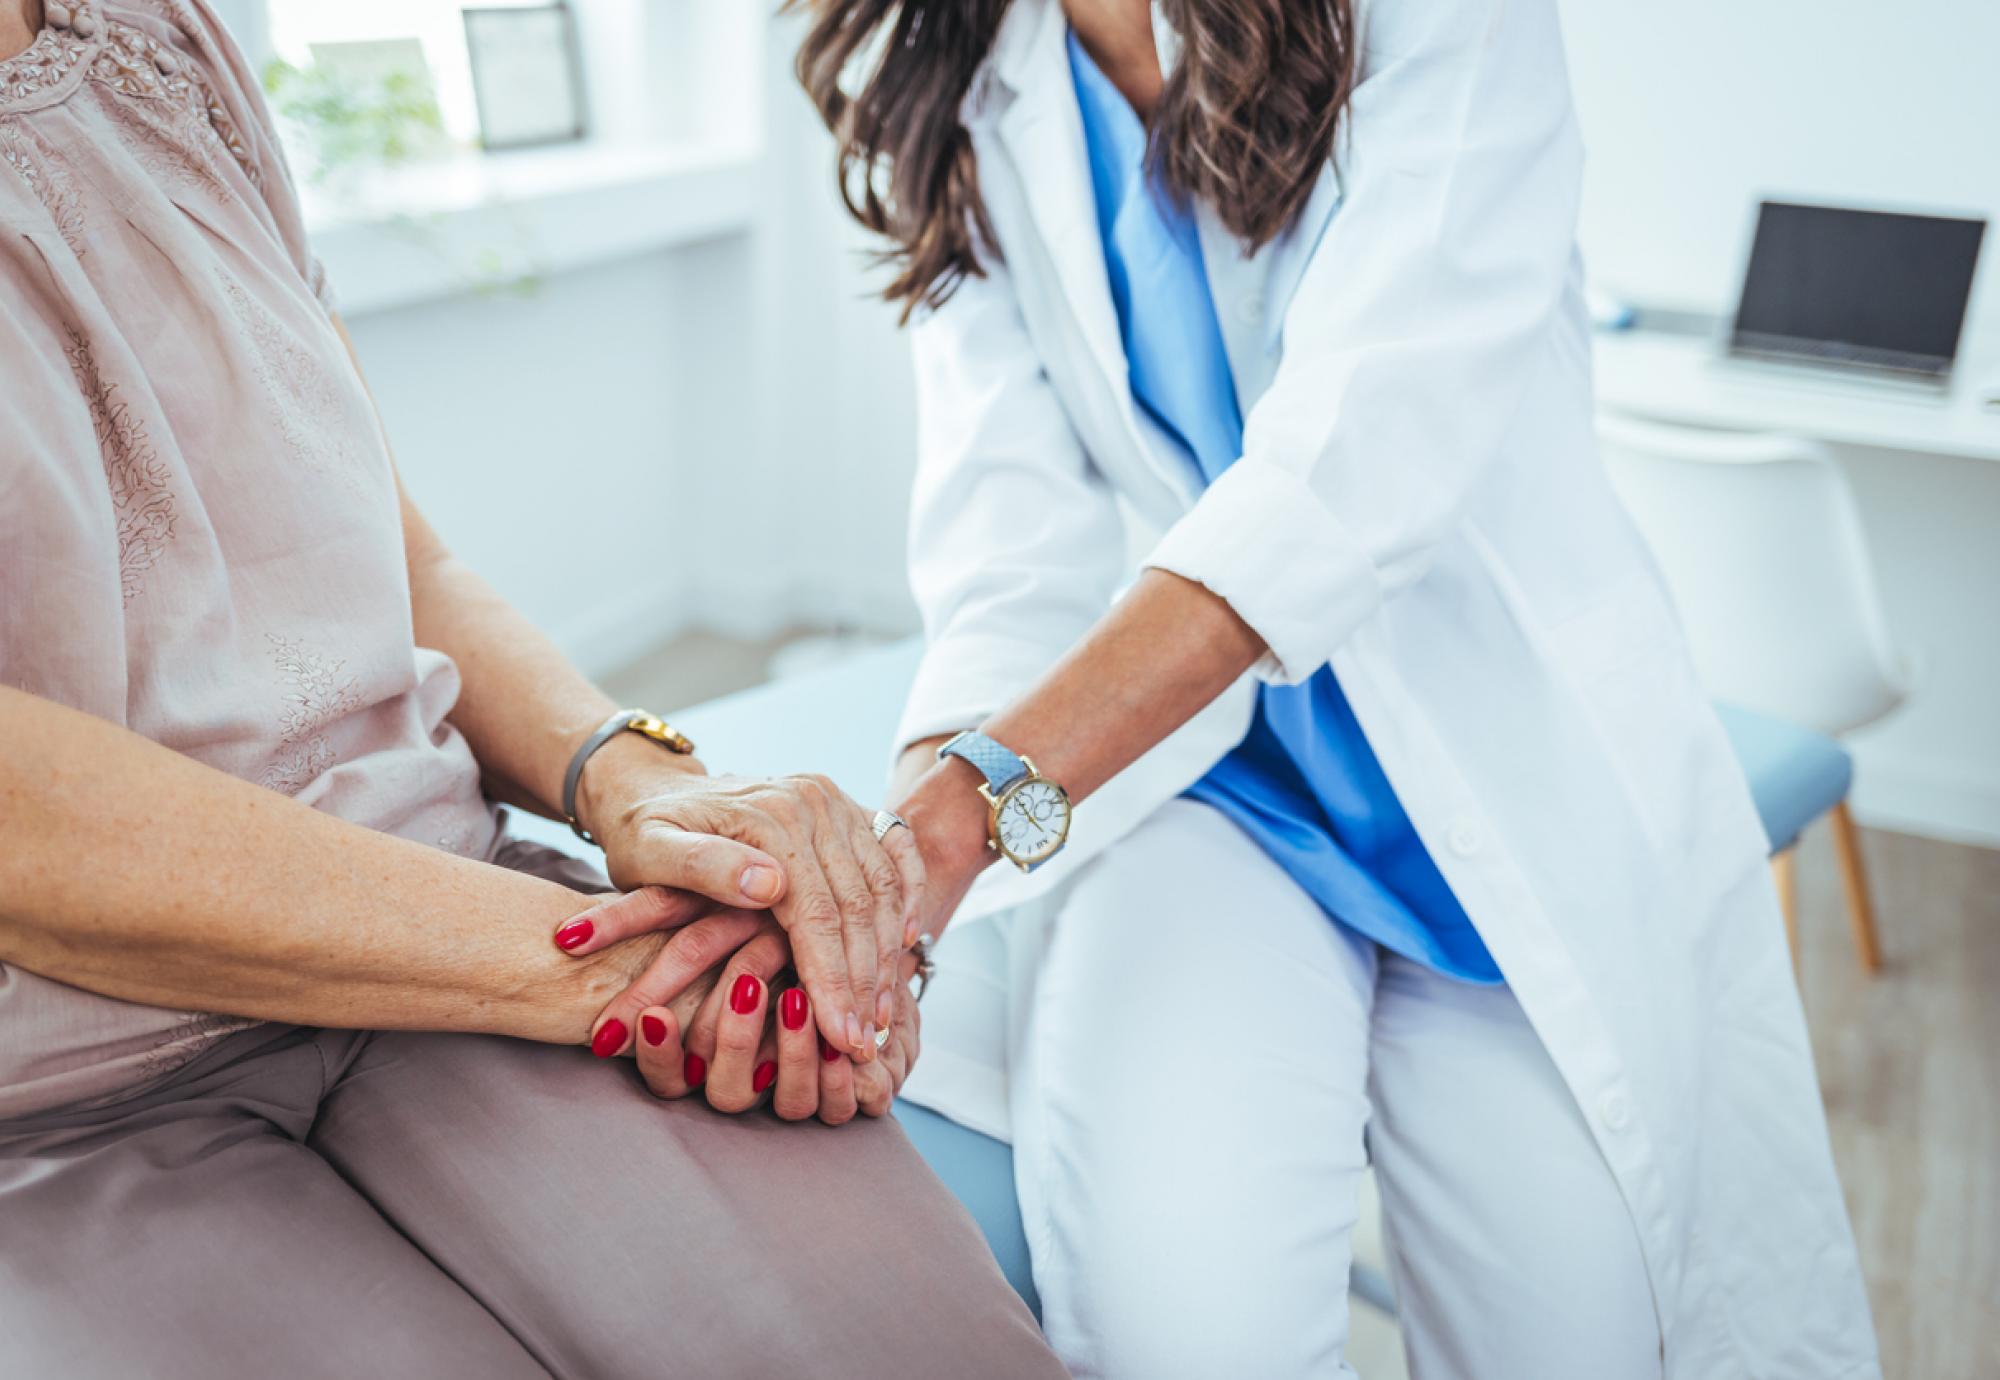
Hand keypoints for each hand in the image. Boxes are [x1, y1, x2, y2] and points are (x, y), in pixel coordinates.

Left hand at [572, 740, 926, 1061]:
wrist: (653, 789)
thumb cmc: (642, 833)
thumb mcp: (649, 850)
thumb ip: (703, 867)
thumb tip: (770, 886)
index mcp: (771, 815)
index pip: (815, 912)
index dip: (832, 979)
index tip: (841, 1037)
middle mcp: (814, 801)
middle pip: (858, 904)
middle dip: (866, 981)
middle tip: (865, 1043)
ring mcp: (836, 802)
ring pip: (882, 887)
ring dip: (888, 954)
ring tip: (882, 1015)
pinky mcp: (848, 808)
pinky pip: (896, 853)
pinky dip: (910, 896)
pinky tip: (909, 941)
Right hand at [595, 916, 923, 1125]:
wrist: (856, 934)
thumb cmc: (751, 916)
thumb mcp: (695, 910)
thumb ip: (646, 926)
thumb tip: (565, 942)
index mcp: (702, 1046)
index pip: (670, 1077)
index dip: (660, 1055)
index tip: (655, 1016)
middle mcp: (746, 1073)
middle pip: (726, 1093)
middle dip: (735, 1044)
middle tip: (748, 984)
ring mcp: (799, 1082)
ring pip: (786, 1104)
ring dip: (792, 1057)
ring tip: (798, 998)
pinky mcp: (852, 1085)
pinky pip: (842, 1105)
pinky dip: (838, 1075)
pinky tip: (843, 1034)